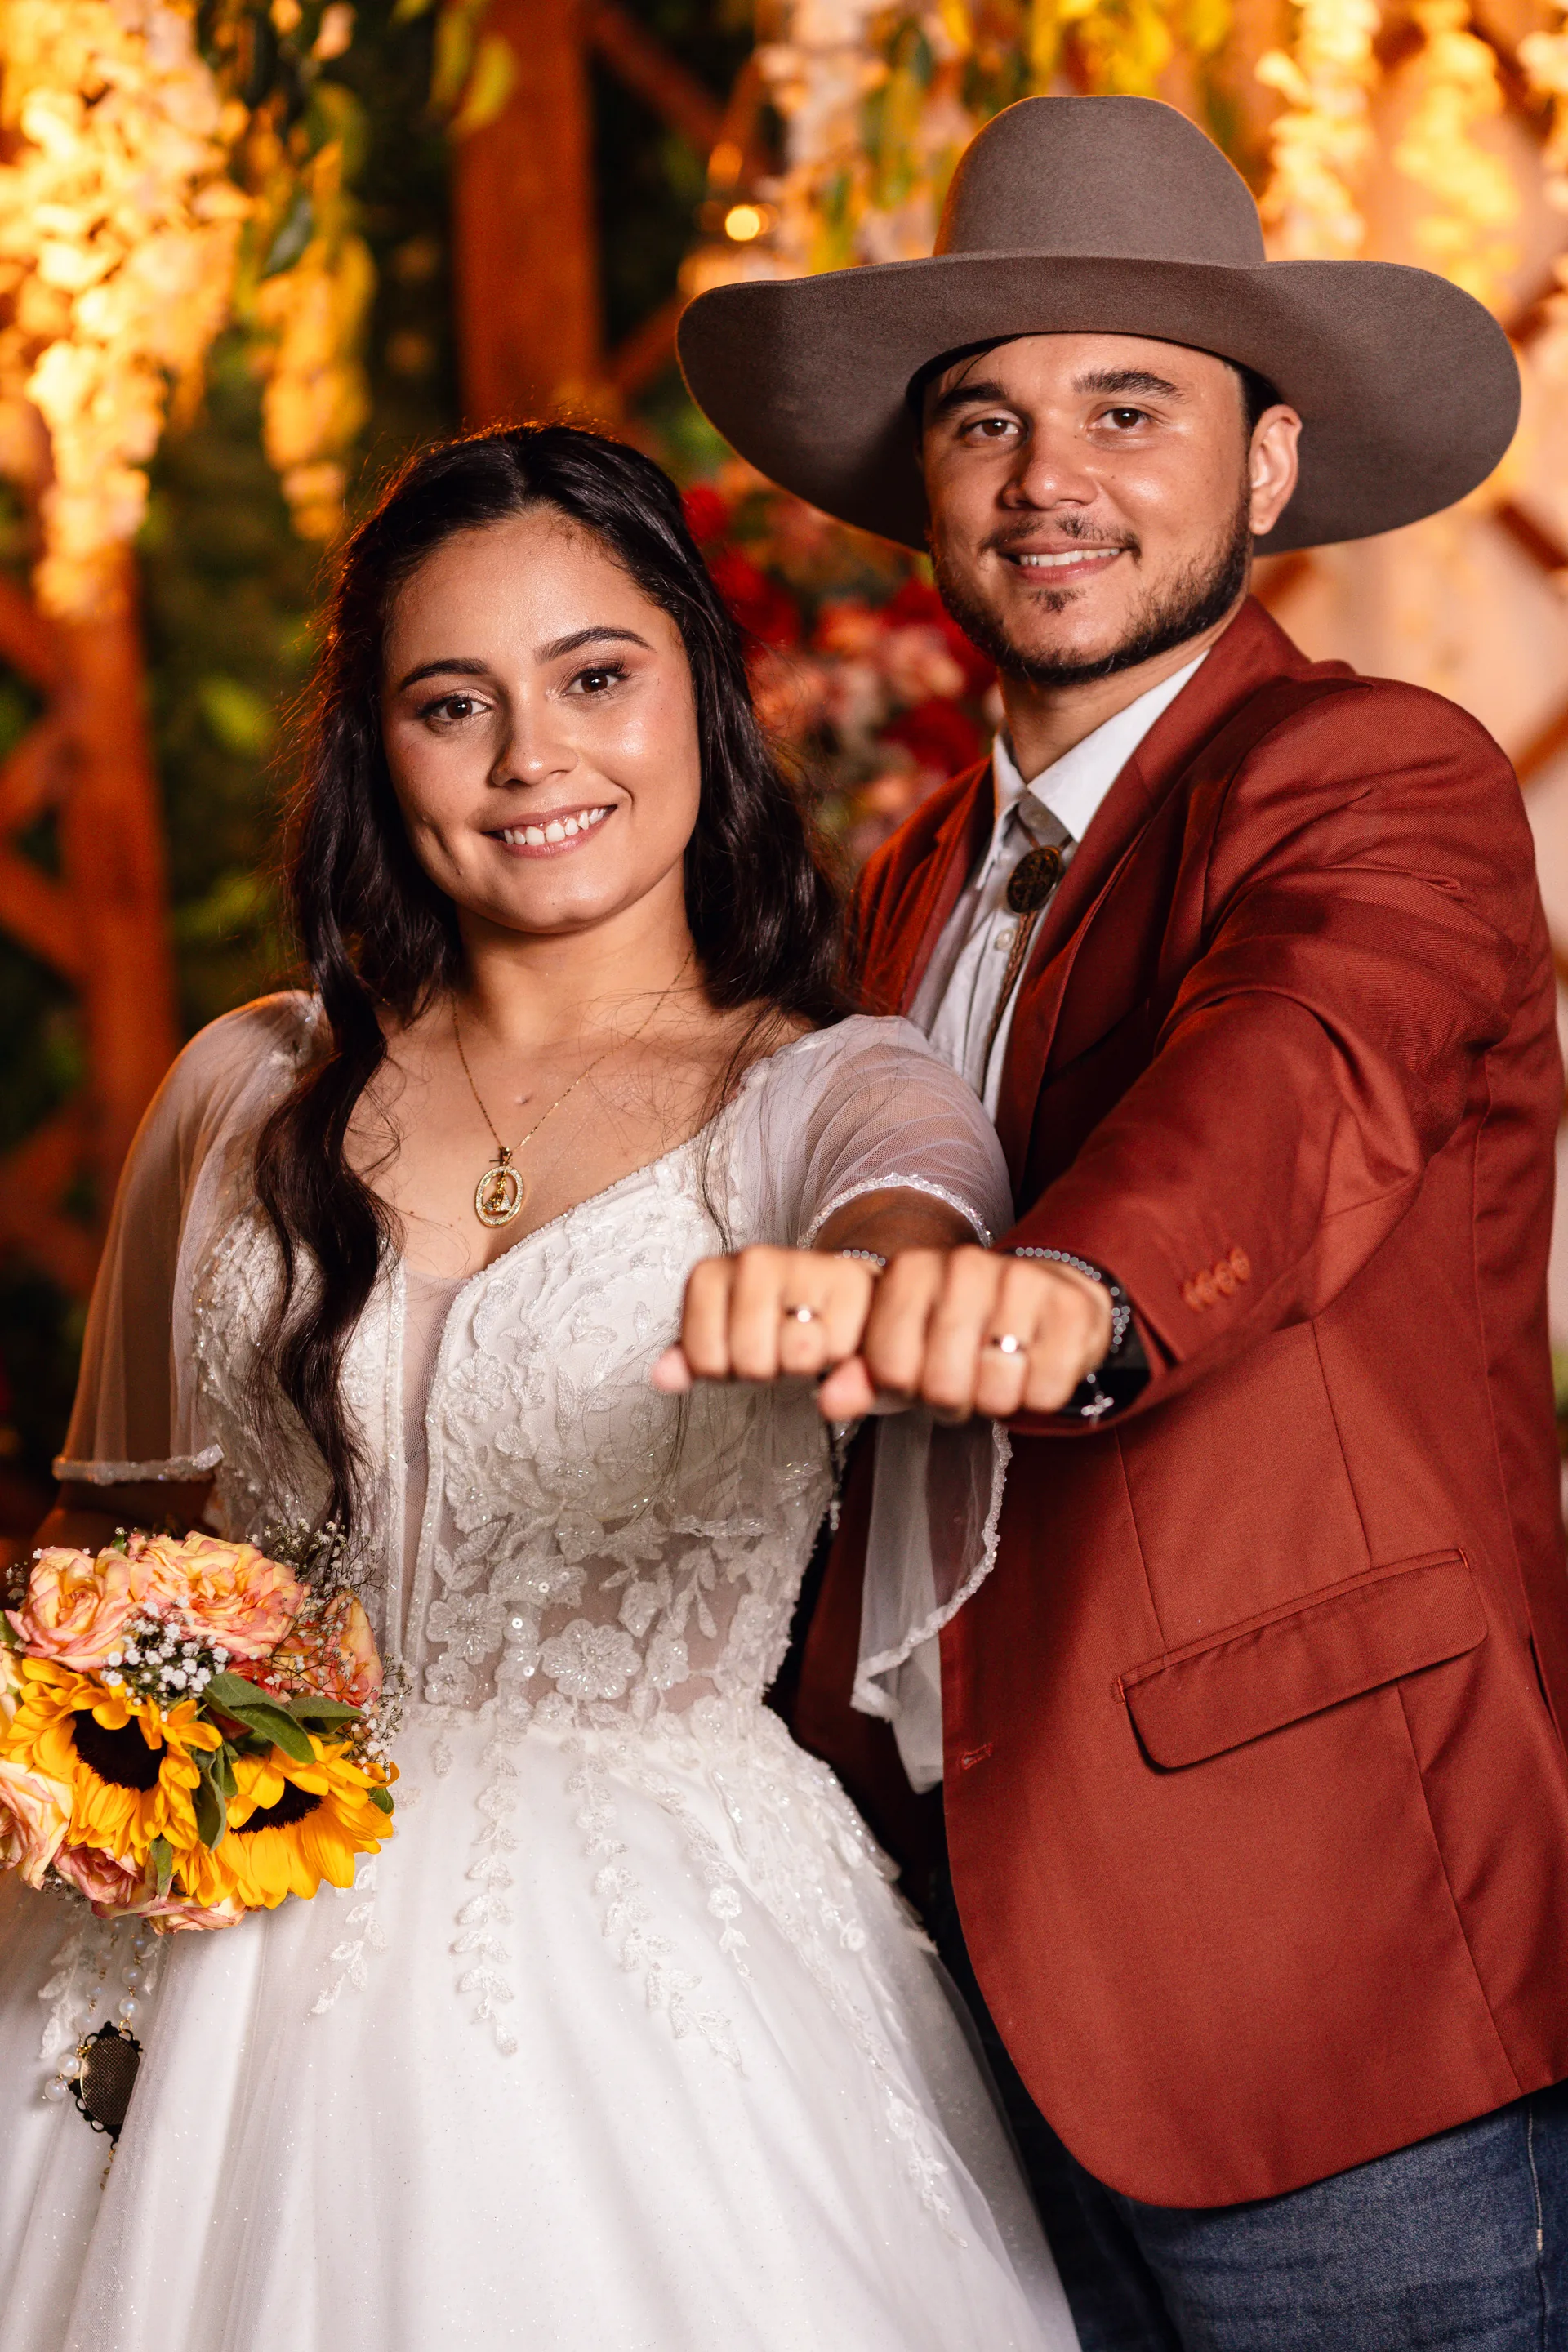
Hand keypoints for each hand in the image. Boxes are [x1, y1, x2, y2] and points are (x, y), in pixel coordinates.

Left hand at [653, 1247, 879, 1398]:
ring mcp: (800, 1265)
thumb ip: (694, 1359)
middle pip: (750, 1360)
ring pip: (795, 1353)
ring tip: (806, 1339)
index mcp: (709, 1275)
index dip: (726, 1370)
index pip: (703, 1361)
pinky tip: (836, 1335)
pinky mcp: (849, 1280)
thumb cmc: (780, 1322)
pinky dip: (841, 1356)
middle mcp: (752, 1261)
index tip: (740, 1349)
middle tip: (778, 1346)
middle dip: (768, 1368)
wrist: (843, 1294)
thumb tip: (663, 1377)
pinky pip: (837, 1349)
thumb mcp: (726, 1342)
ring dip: (805, 1364)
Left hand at [818, 1247, 1112, 1421]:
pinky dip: (1039, 1396)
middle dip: (953, 1400)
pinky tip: (1036, 1364)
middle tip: (965, 1379)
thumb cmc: (961, 1332)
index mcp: (909, 1272)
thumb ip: (862, 1377)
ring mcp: (1020, 1281)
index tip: (919, 1373)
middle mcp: (962, 1266)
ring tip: (999, 1371)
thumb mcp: (904, 1351)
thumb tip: (828, 1402)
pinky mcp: (1069, 1307)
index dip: (906, 1389)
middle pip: (941, 1386)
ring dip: (997, 1399)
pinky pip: (1044, 1392)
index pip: (888, 1370)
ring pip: (995, 1392)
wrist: (1045, 1296)